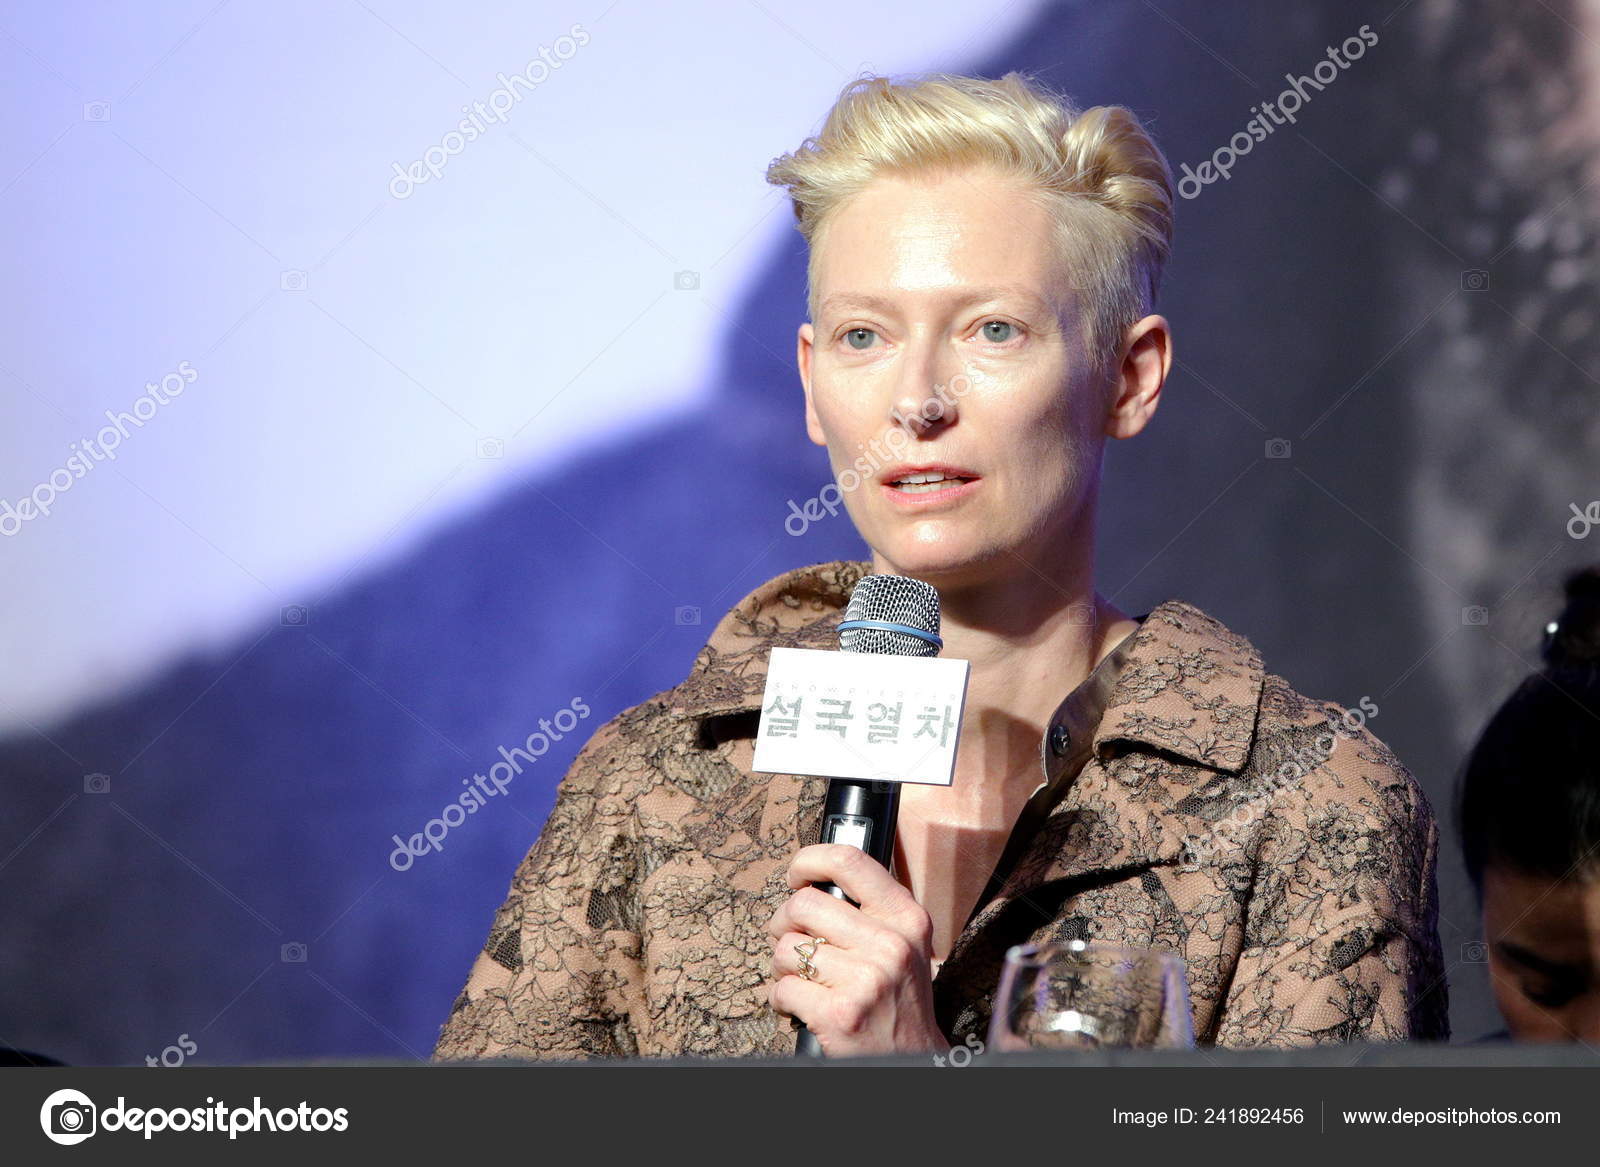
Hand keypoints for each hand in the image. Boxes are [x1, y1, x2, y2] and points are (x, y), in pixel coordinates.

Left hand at [766, 843, 950, 1056]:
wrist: (912, 1059)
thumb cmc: (898, 998)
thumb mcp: (904, 943)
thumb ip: (869, 909)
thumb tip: (811, 880)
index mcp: (906, 917)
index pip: (849, 860)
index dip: (809, 860)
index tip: (796, 875)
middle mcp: (890, 944)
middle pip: (803, 904)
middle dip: (783, 923)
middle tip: (792, 940)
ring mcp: (865, 979)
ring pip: (787, 947)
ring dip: (783, 965)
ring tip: (803, 978)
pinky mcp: (840, 1013)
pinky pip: (783, 987)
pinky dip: (781, 998)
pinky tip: (800, 1005)